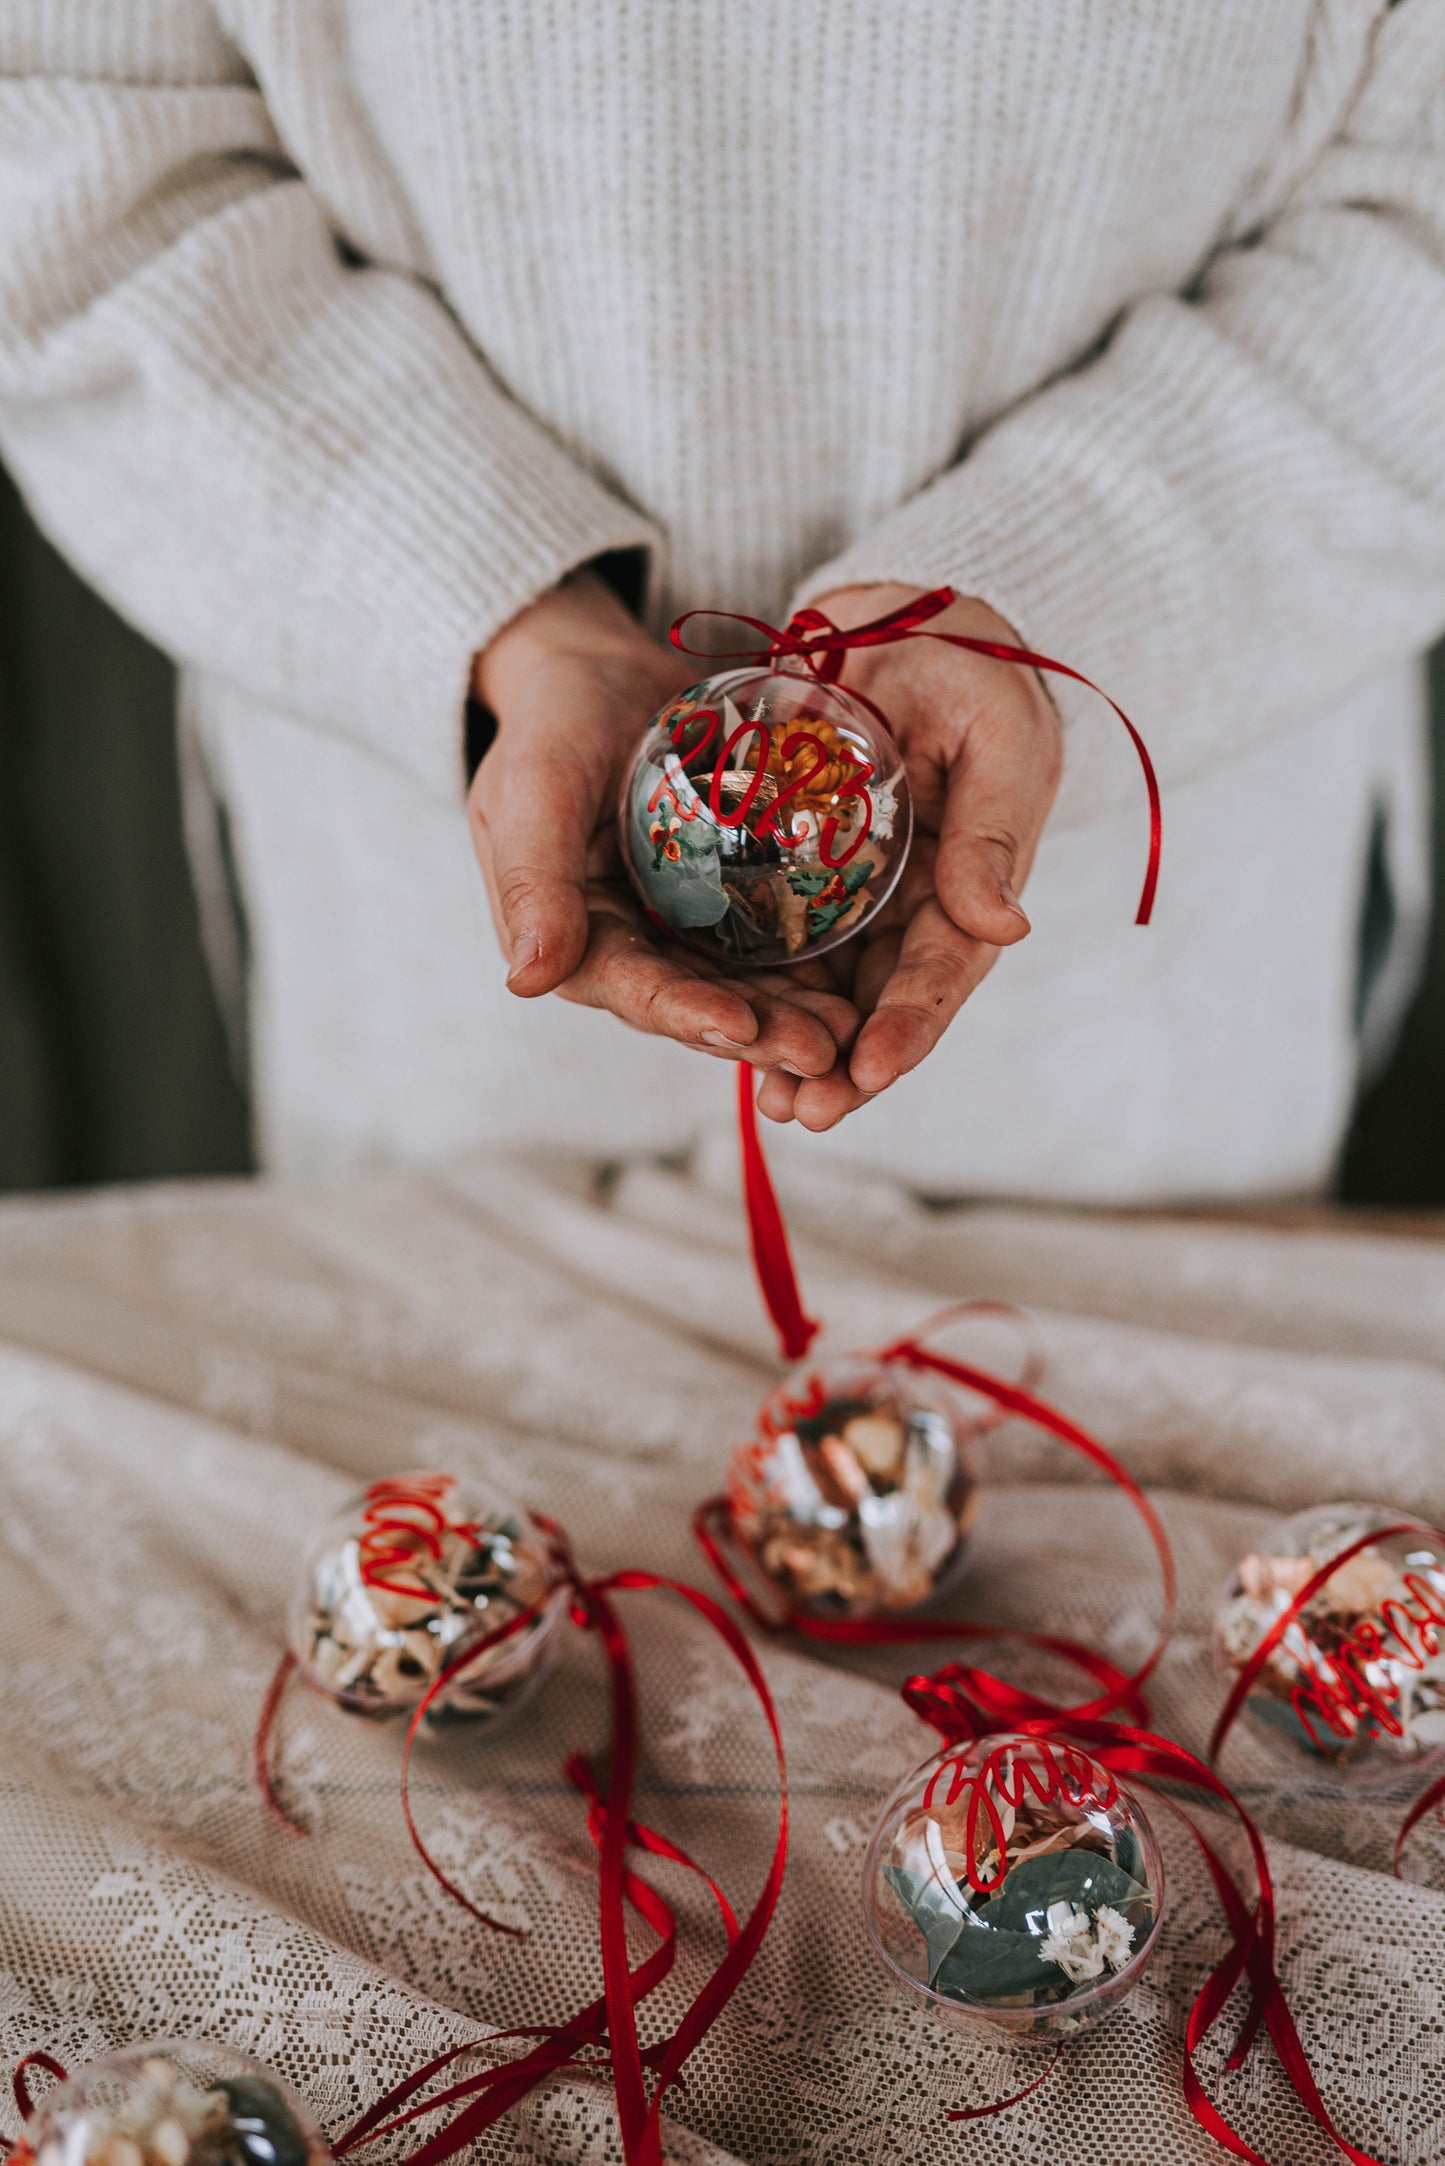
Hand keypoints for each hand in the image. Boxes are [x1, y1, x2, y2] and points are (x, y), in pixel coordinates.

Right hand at [469, 570, 860, 1078]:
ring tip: (851, 1037)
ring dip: (793, 1018)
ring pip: (742, 988)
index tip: (742, 1028)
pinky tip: (860, 993)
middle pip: (697, 1003)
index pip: (632, 989)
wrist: (601, 670)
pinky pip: (772, 946)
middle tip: (822, 1051)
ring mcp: (681, 930)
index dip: (687, 1013)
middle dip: (758, 1033)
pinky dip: (812, 973)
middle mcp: (628, 948)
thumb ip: (532, 880)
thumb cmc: (556, 720)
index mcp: (571, 937)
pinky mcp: (726, 903)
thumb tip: (527, 982)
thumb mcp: (535, 785)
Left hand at [755, 583, 1062, 1130]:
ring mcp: (858, 897)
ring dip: (802, 1050)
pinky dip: (757, 992)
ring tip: (769, 1104)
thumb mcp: (993, 730)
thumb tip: (1003, 928)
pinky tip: (724, 1036)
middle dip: (848, 1065)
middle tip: (805, 1111)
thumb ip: (993, 827)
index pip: (944, 970)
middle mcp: (917, 905)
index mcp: (973, 879)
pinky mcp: (801, 877)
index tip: (871, 1072)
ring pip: (832, 992)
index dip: (911, 1025)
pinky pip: (778, 946)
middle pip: (884, 1003)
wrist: (894, 617)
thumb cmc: (965, 662)